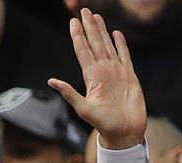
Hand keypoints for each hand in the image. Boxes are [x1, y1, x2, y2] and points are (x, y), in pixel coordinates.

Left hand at [48, 8, 146, 149]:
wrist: (124, 132)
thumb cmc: (103, 124)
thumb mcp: (83, 108)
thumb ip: (69, 93)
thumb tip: (51, 80)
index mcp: (91, 77)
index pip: (83, 51)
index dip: (78, 36)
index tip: (73, 22)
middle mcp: (103, 72)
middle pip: (95, 44)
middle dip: (89, 27)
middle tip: (84, 11)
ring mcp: (116, 73)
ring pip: (108, 46)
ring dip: (102, 32)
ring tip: (97, 17)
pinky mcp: (130, 76)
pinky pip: (125, 56)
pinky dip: (121, 45)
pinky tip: (116, 34)